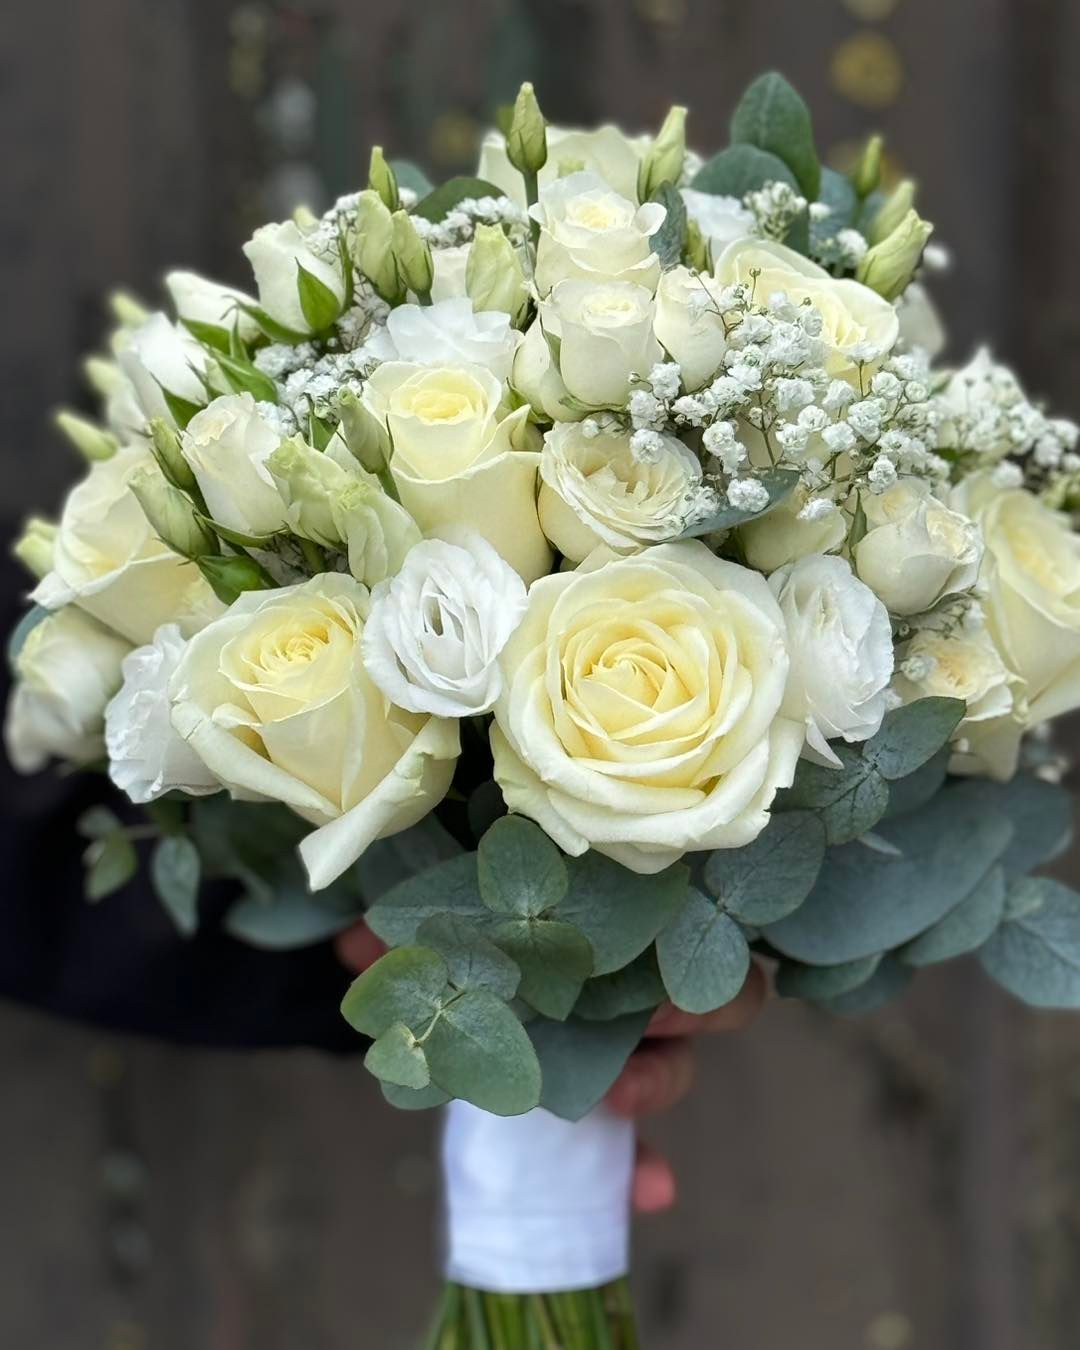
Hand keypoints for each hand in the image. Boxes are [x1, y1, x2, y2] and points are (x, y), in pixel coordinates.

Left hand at [334, 923, 766, 1215]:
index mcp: (599, 915)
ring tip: (617, 1102)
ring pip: (673, 1064)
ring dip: (658, 1084)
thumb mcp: (432, 922)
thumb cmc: (451, 930)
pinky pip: (636, 1144)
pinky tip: (648, 1192)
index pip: (673, 914)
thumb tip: (357, 944)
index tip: (650, 952)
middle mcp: (624, 977)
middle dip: (690, 1008)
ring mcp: (617, 1045)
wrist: (424, 981)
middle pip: (704, 989)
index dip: (682, 936)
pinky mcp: (595, 1104)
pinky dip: (644, 1169)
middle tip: (652, 1018)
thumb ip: (405, 928)